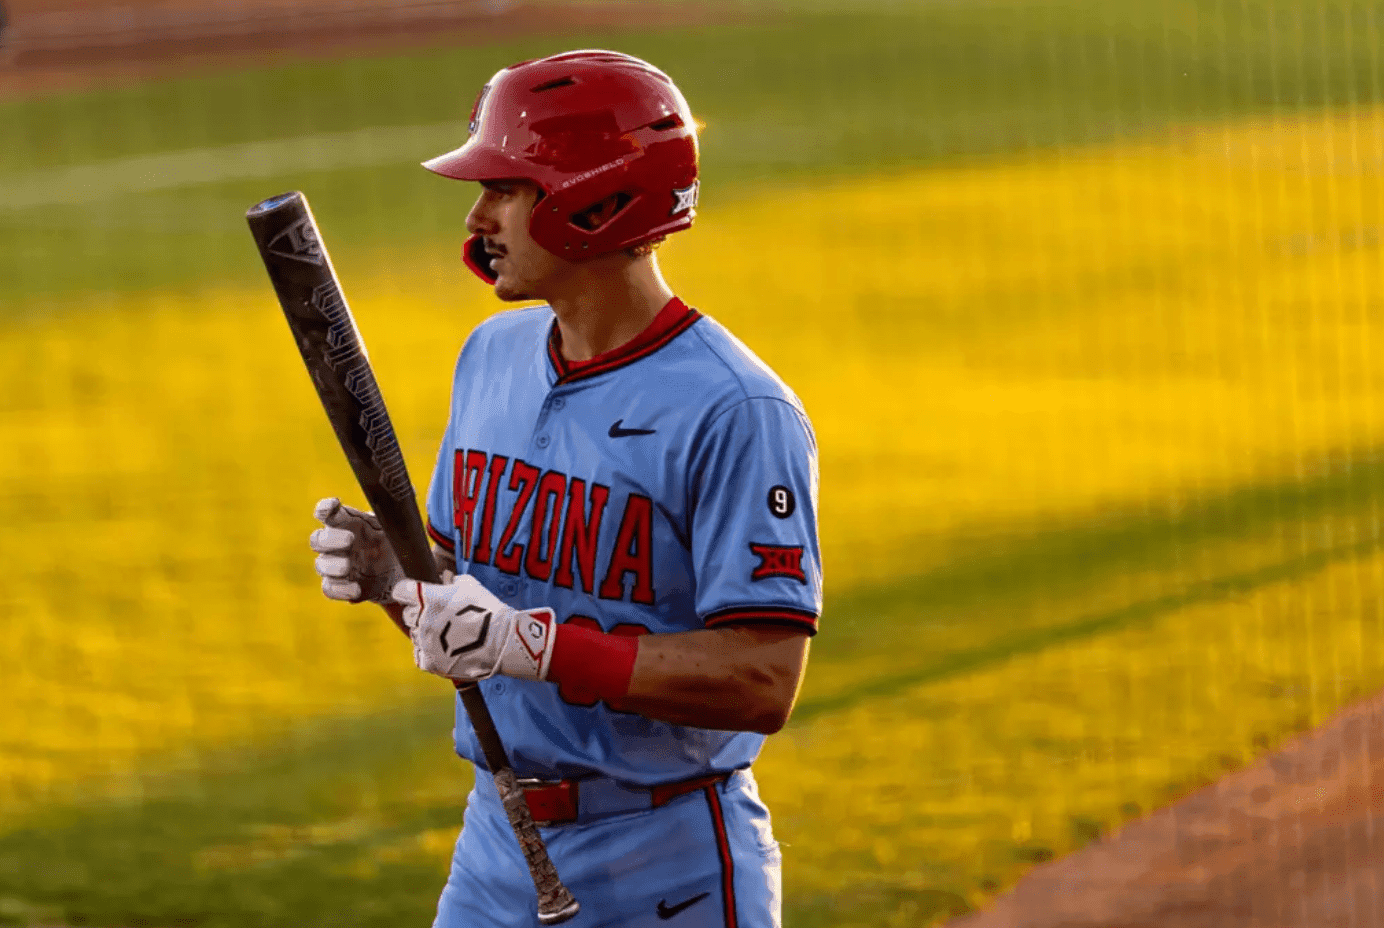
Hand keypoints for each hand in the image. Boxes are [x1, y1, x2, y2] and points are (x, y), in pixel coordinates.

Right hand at [309, 497, 405, 603]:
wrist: (404, 574)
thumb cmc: (396, 543)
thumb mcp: (400, 526)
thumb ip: (400, 510)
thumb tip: (410, 488)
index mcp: (349, 524)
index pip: (327, 512)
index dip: (325, 508)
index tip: (333, 505)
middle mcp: (337, 544)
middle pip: (317, 539)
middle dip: (329, 539)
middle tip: (350, 539)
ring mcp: (337, 567)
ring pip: (321, 565)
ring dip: (332, 565)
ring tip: (347, 567)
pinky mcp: (342, 587)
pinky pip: (329, 589)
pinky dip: (339, 590)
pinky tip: (355, 590)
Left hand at [391, 575, 556, 682]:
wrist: (502, 641)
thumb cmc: (488, 610)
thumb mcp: (471, 585)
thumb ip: (452, 582)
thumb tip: (447, 581)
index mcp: (428, 597)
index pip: (401, 591)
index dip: (408, 592)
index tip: (415, 594)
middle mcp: (422, 619)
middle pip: (408, 615)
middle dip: (420, 613)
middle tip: (439, 616)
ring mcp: (424, 642)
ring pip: (415, 635)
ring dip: (426, 634)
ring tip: (448, 635)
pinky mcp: (430, 662)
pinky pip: (419, 656)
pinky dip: (428, 653)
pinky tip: (442, 650)